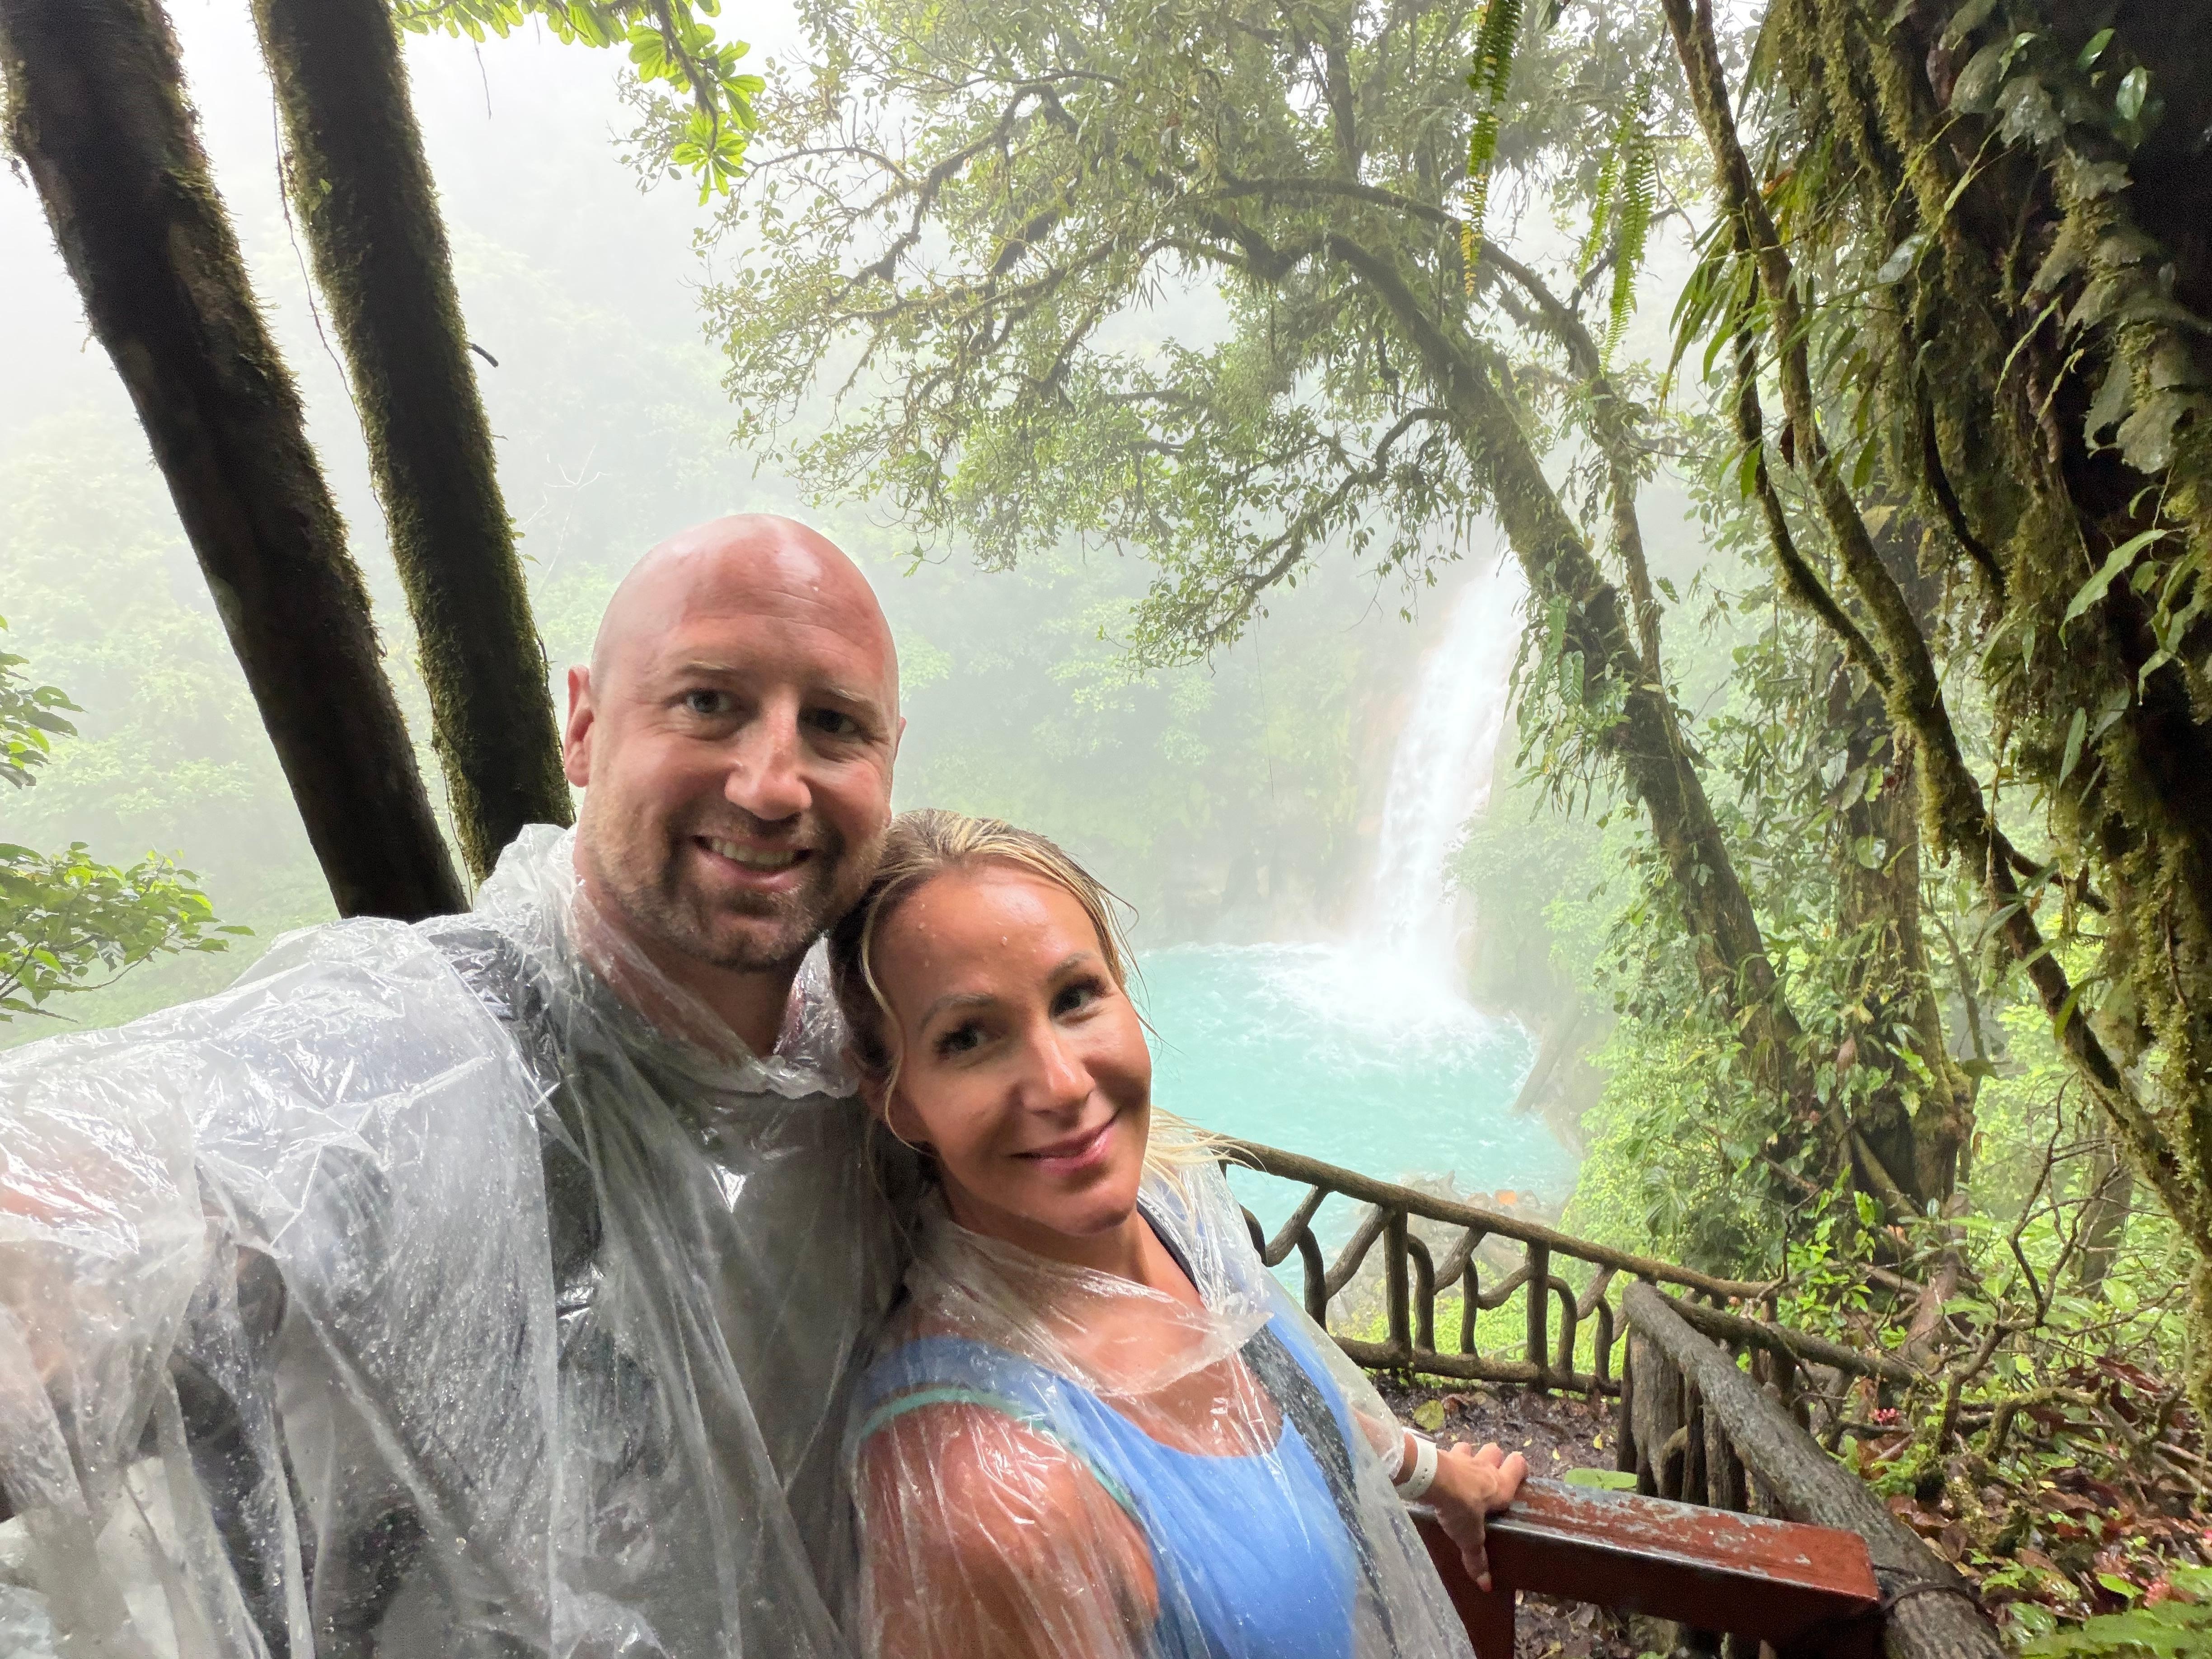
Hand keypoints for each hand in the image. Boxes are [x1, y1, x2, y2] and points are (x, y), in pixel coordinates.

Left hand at [1423, 1440, 1526, 1591]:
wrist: (1433, 1480)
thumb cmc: (1460, 1508)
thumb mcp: (1469, 1538)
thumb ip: (1477, 1559)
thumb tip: (1487, 1586)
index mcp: (1499, 1486)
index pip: (1519, 1466)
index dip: (1519, 1468)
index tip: (1517, 1476)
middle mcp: (1484, 1467)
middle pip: (1496, 1450)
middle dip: (1494, 1458)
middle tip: (1488, 1475)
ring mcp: (1463, 1457)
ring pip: (1471, 1447)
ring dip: (1469, 1455)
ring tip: (1462, 1471)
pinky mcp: (1442, 1453)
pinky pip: (1447, 1451)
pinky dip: (1446, 1458)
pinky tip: (1440, 1469)